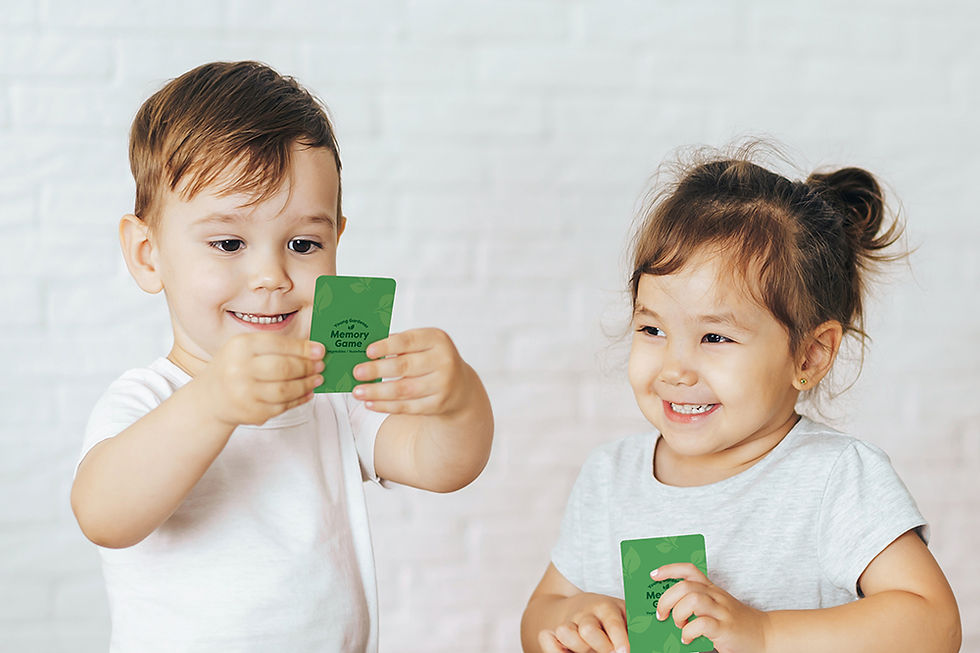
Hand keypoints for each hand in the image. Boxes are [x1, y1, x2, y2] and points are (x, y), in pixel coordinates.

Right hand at [198, 333, 324, 426]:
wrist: (210, 399)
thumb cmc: (234, 368)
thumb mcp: (246, 349)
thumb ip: (276, 347)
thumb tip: (313, 350)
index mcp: (240, 347)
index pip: (278, 345)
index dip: (303, 348)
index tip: (320, 351)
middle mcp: (239, 369)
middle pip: (284, 368)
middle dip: (307, 367)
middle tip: (320, 366)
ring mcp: (244, 394)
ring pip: (285, 390)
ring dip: (306, 385)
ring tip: (317, 379)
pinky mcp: (252, 413)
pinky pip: (283, 406)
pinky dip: (299, 399)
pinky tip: (307, 393)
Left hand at [351, 328, 474, 415]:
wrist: (459, 386)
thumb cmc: (432, 360)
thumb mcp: (424, 345)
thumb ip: (400, 345)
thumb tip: (366, 353)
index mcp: (437, 339)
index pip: (408, 341)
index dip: (386, 346)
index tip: (367, 352)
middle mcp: (443, 361)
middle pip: (404, 367)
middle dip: (377, 370)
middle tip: (357, 372)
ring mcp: (442, 384)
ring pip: (403, 390)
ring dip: (377, 392)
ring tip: (358, 392)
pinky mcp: (438, 404)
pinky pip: (407, 407)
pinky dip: (386, 406)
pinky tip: (371, 404)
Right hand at [539, 592, 628, 652]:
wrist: (577, 608)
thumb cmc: (609, 619)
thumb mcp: (624, 618)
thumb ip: (632, 631)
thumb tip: (634, 646)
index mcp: (606, 608)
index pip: (612, 622)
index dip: (619, 639)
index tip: (623, 651)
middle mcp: (585, 613)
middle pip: (588, 630)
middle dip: (600, 647)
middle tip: (609, 652)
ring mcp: (567, 622)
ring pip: (566, 633)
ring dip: (579, 647)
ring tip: (588, 649)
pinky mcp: (551, 631)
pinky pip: (547, 641)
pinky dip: (557, 651)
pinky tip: (569, 652)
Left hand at [652, 563, 768, 652]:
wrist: (766, 635)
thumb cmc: (736, 623)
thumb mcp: (716, 608)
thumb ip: (696, 606)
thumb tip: (667, 613)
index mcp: (711, 589)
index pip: (690, 570)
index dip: (669, 569)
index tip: (653, 575)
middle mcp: (715, 597)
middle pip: (685, 586)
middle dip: (666, 599)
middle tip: (661, 615)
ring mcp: (721, 612)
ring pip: (692, 600)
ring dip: (678, 613)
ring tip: (678, 625)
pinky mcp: (725, 628)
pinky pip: (701, 624)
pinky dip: (688, 632)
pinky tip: (687, 639)